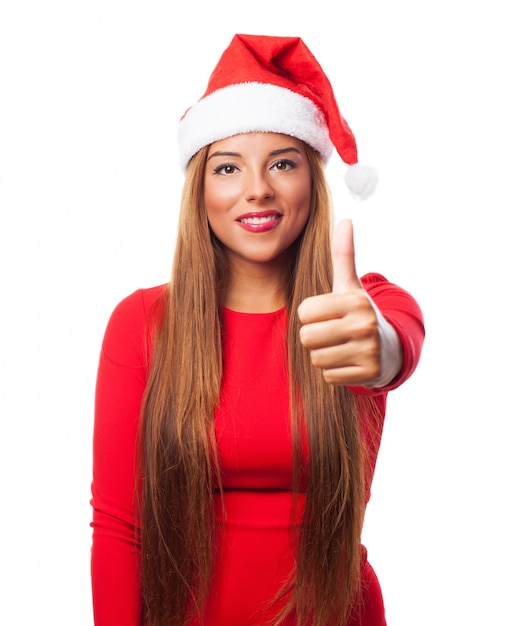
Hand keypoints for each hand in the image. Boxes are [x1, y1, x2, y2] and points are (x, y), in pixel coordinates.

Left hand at [298, 219, 380, 385]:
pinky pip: (329, 376)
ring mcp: (368, 350)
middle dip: (315, 337)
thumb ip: (343, 255)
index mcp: (355, 300)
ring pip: (316, 358)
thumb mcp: (350, 285)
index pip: (304, 312)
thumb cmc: (359, 313)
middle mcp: (364, 324)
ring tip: (342, 346)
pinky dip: (335, 371)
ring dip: (324, 355)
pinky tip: (350, 361)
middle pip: (307, 337)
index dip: (311, 315)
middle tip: (333, 333)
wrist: (390, 348)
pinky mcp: (368, 374)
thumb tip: (346, 220)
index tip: (328, 314)